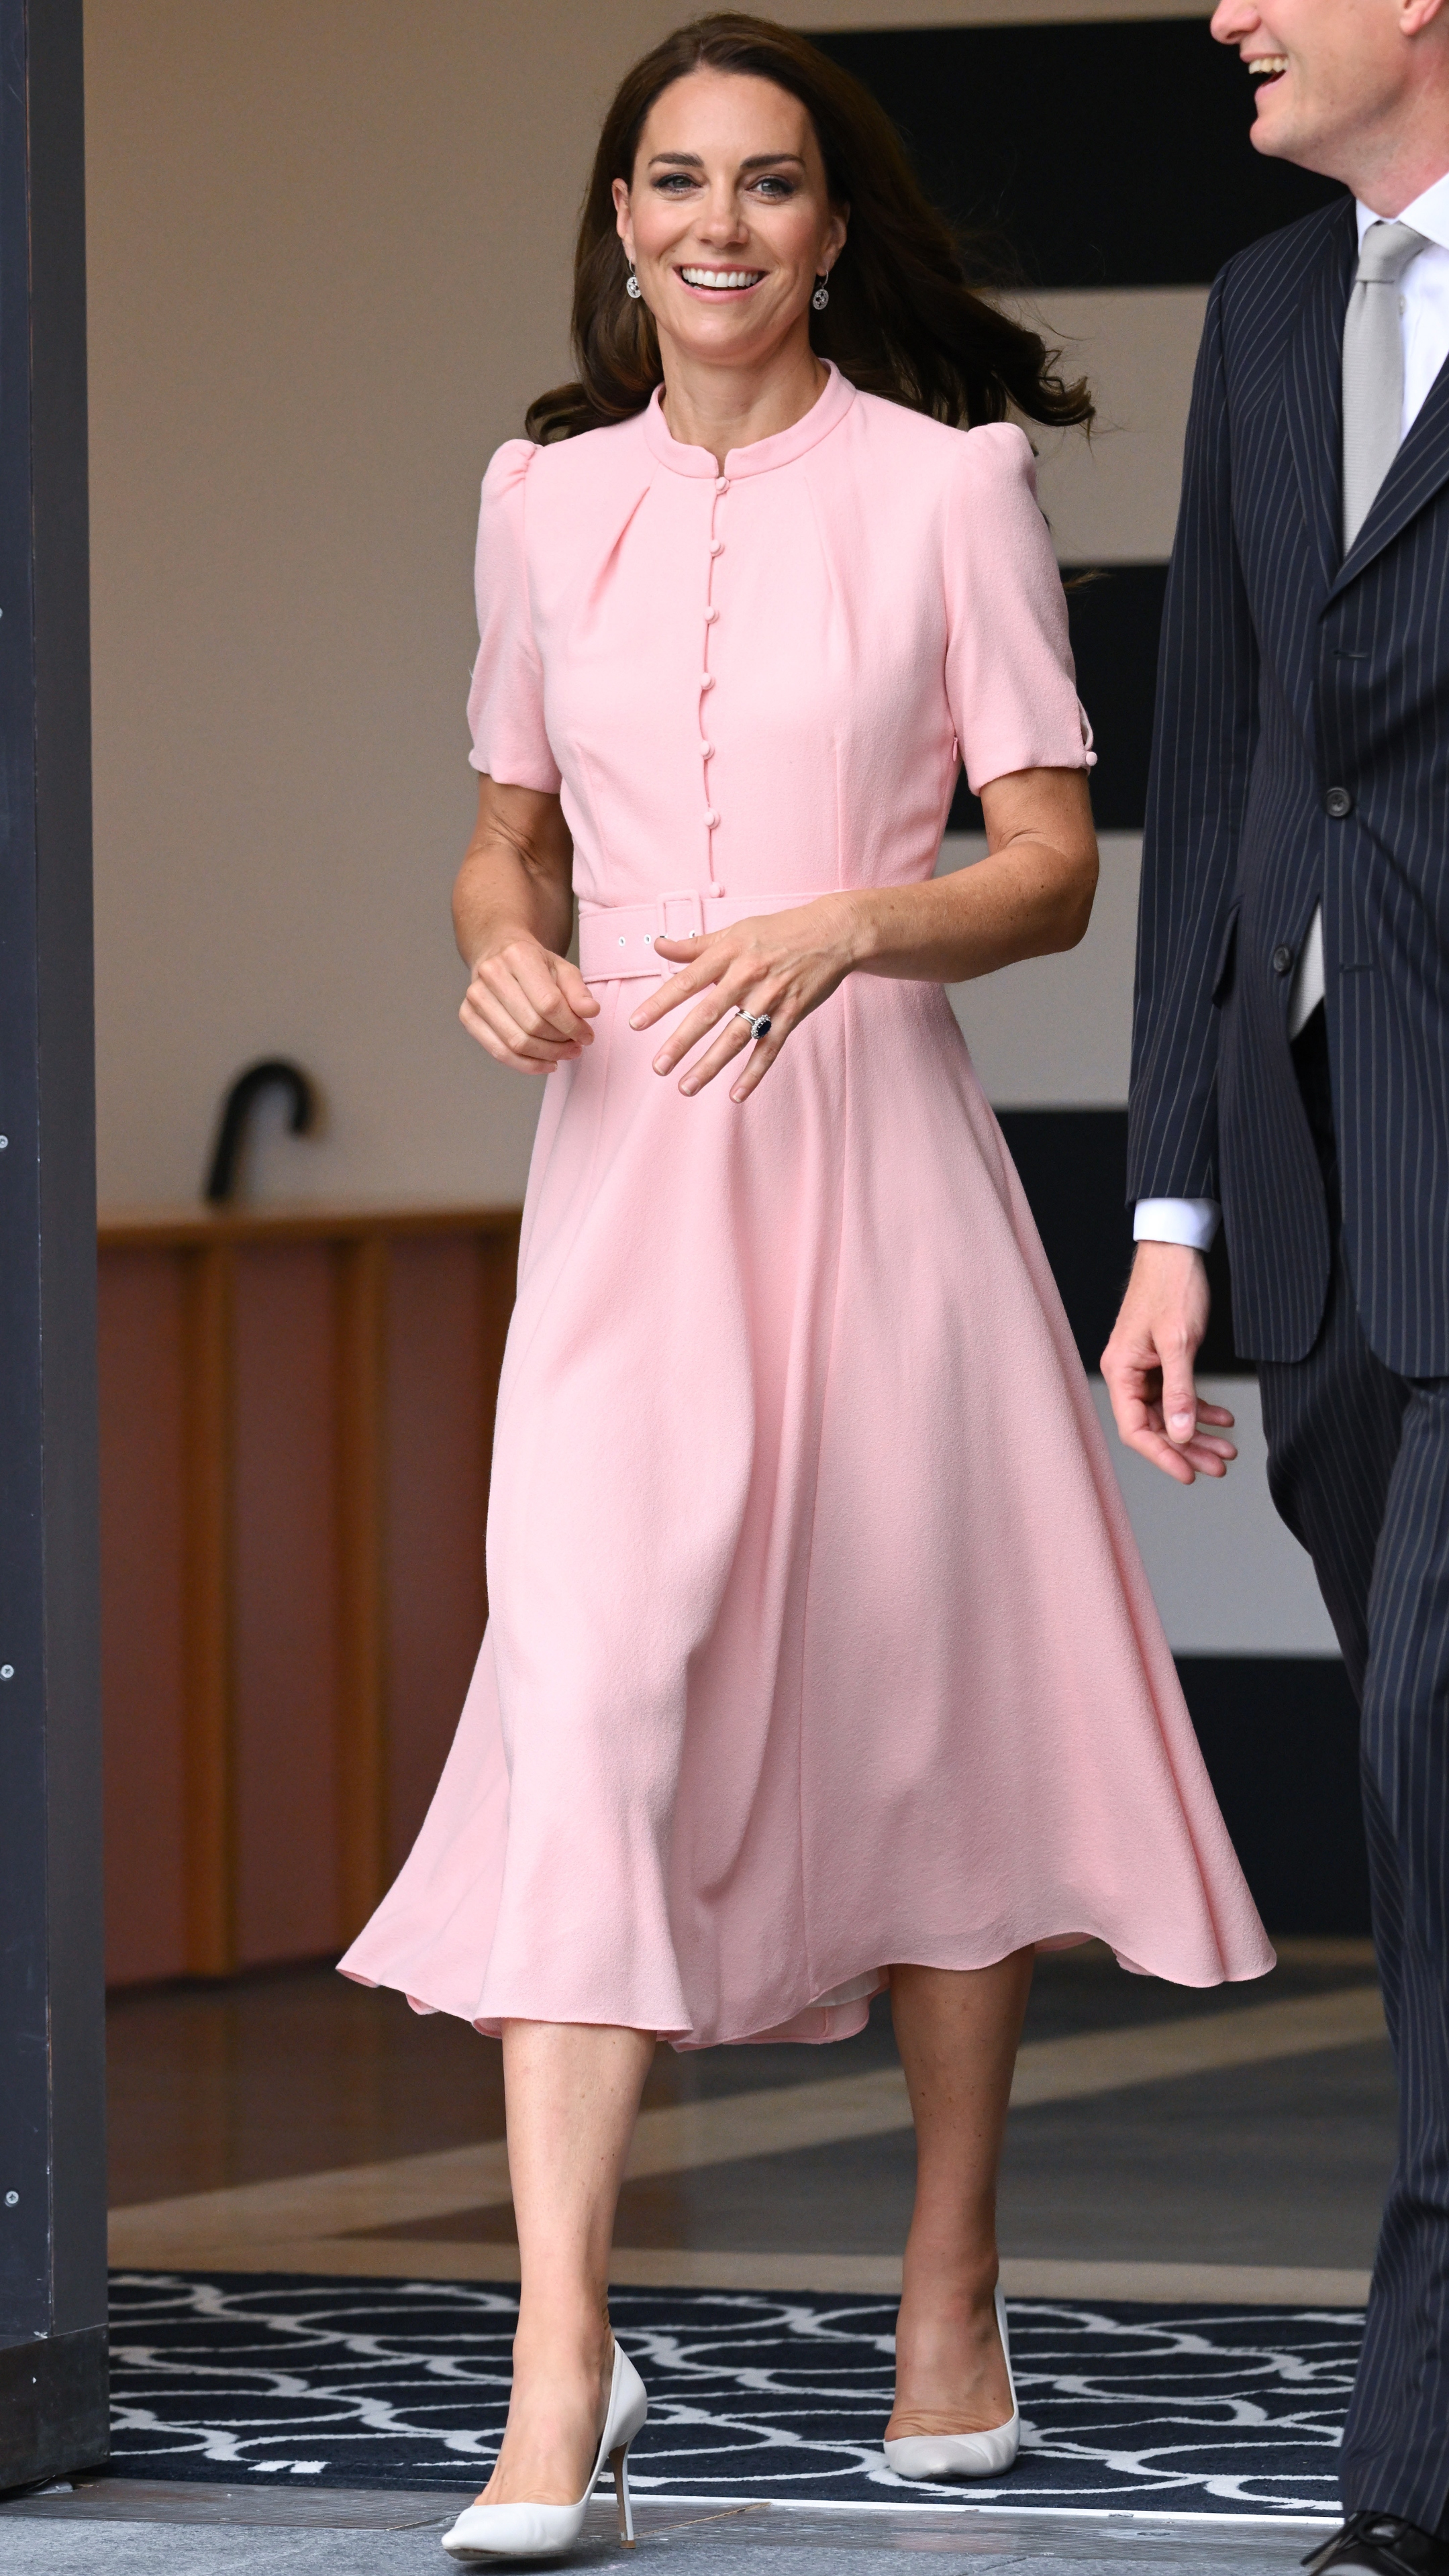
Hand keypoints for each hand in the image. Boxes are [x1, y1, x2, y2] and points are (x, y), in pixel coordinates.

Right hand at [460, 933, 598, 1073]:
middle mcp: (491, 973)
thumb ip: (578, 991)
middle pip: (532, 1025)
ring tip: (564, 1054)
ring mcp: (475, 996)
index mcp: (518, 956)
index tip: (587, 1036)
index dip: (572, 1026)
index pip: (549, 1003)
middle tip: (576, 1046)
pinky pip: (498, 1051)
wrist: (499, 953)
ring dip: (546, 1056)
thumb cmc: (534, 964)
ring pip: (515, 1042)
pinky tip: (545, 1063)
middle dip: (560, 1043)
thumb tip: (590, 1012)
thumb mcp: (563, 969)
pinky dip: (526, 1064)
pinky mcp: (467, 1015)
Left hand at [628, 898, 855, 1101]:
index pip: (686, 981)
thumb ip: (695, 945)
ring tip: (686, 1087)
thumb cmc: (780, 930)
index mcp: (729, 953)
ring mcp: (772, 997)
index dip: (660, 1004)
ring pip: (736, 1037)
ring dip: (710, 1065)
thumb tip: (658, 945)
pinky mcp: (793, 1014)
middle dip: (681, 1043)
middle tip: (658, 1067)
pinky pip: (770, 1048)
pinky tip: (736, 1094)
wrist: (833, 932)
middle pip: (708, 1014)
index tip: (636, 1024)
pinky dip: (754, 1073)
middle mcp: (748, 976)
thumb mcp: (735, 930)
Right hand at [1100, 1241, 1237, 1486]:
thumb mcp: (1179, 1342)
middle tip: (1218, 1467)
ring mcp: (1145, 1367)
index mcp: (1121, 1370)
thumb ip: (1180, 1391)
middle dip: (1187, 1448)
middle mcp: (1129, 1373)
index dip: (1162, 1455)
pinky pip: (1179, 1394)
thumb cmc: (1171, 1286)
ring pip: (1170, 1413)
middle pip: (1155, 1426)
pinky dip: (1200, 1408)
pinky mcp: (1162, 1359)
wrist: (1177, 1248)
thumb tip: (1181, 1434)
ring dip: (1198, 1433)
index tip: (1189, 1473)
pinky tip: (1223, 1419)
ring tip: (1227, 1450)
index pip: (1135, 1429)